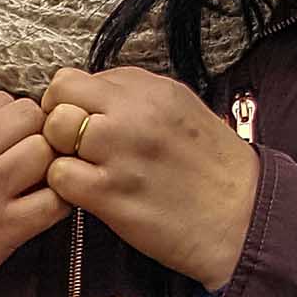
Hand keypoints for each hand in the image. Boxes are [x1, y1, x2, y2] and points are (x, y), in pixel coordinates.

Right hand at [0, 91, 69, 296]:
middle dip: (35, 133)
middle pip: (31, 118)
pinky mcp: (4, 232)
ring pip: (48, 153)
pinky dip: (57, 201)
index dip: (9, 116)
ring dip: (49, 165)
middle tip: (26, 155)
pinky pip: (56, 202)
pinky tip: (40, 208)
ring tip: (34, 181)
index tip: (6, 134)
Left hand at [38, 67, 258, 290]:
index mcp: (150, 89)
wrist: (243, 218)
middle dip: (57, 121)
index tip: (83, 122)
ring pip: (53, 132)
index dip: (69, 102)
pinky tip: (88, 194)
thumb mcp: (179, 110)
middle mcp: (133, 113)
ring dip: (59, 152)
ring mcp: (120, 152)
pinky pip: (59, 175)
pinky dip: (66, 186)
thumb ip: (132, 97)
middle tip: (75, 147)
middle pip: (58, 97)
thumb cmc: (210, 168)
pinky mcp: (110, 193)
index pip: (76, 78)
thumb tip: (87, 94)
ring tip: (84, 170)